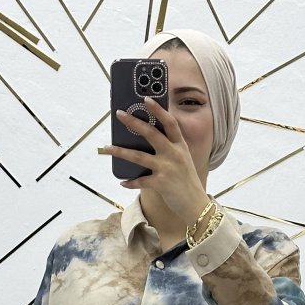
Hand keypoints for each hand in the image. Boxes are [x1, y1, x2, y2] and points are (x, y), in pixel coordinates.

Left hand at [99, 96, 209, 225]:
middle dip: (133, 122)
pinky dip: (130, 182)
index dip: (158, 109)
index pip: (170, 122)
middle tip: (120, 114)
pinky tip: (122, 181)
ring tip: (108, 147)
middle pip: (151, 133)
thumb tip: (145, 141)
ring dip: (120, 152)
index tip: (146, 99)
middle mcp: (174, 154)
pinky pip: (140, 181)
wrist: (196, 205)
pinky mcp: (161, 184)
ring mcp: (167, 168)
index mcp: (180, 146)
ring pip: (139, 156)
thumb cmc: (187, 182)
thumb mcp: (183, 160)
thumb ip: (169, 149)